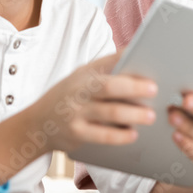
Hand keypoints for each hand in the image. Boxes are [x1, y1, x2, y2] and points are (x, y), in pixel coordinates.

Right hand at [31, 52, 157, 154]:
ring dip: (133, 114)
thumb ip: (107, 69)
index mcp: (85, 74)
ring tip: (150, 116)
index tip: (151, 59)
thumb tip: (138, 56)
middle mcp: (79, 90)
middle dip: (133, 87)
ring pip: (109, 112)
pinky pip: (102, 135)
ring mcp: (76, 112)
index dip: (129, 59)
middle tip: (154, 89)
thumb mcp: (82, 78)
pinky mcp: (76, 134)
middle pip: (108, 86)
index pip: (108, 62)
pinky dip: (120, 136)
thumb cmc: (70, 97)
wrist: (37, 124)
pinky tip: (133, 134)